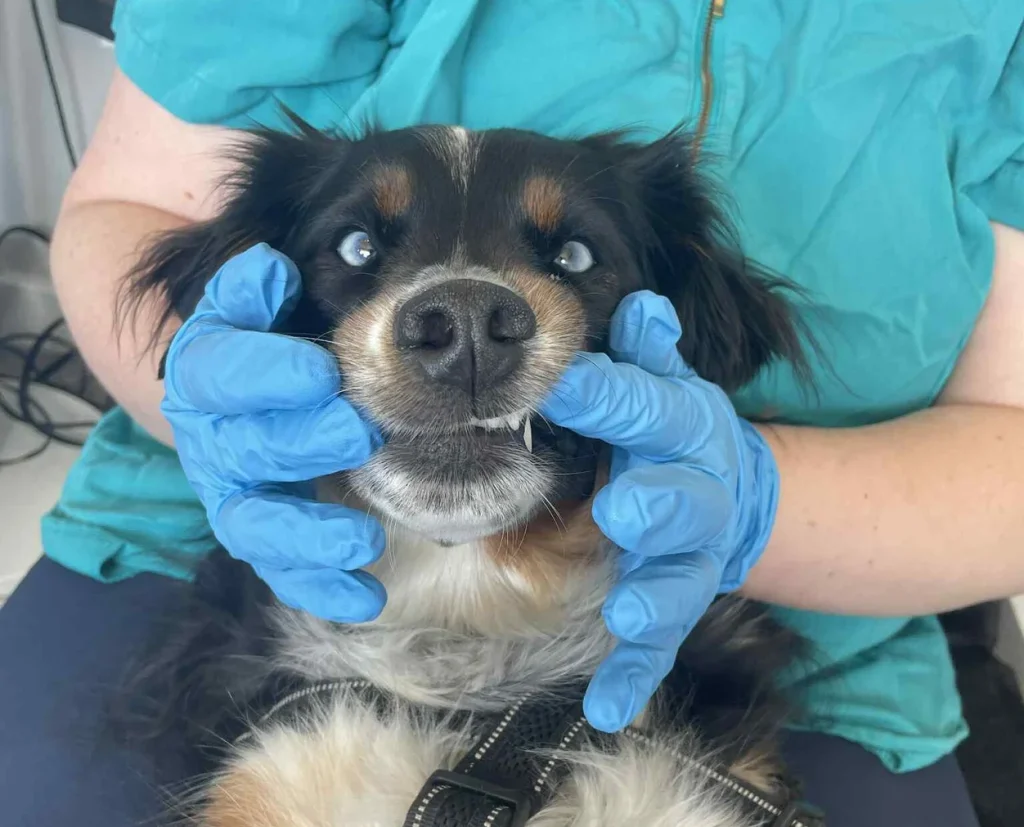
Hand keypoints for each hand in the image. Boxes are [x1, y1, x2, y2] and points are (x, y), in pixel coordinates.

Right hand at [161, 242, 385, 621]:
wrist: (240, 381)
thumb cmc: (265, 333)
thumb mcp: (257, 301)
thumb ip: (256, 288)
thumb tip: (269, 269)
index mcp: (206, 372)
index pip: (217, 371)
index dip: (264, 373)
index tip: (319, 372)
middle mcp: (213, 438)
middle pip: (245, 447)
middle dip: (302, 443)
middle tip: (358, 434)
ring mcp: (236, 493)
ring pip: (254, 525)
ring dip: (306, 536)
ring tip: (362, 539)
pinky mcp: (264, 535)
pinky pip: (283, 570)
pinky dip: (320, 588)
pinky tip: (367, 600)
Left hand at [540, 290, 779, 731]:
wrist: (736, 493)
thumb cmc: (681, 434)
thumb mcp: (672, 387)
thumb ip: (652, 355)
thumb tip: (639, 303)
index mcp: (682, 431)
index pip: (642, 409)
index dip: (605, 399)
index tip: (559, 384)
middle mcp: (691, 496)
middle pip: (679, 503)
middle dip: (655, 506)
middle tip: (623, 512)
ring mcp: (687, 559)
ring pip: (677, 579)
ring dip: (653, 595)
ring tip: (625, 612)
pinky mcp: (678, 604)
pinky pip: (659, 645)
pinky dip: (635, 676)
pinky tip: (608, 709)